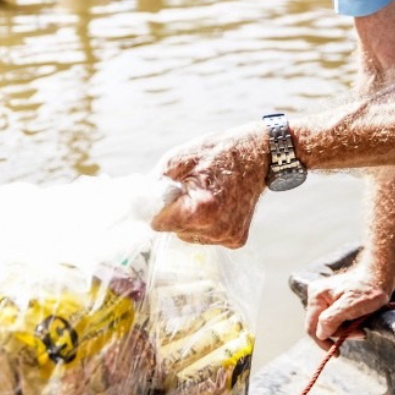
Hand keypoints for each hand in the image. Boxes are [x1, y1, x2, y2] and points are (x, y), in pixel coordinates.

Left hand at [151, 125, 268, 246]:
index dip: (159, 209)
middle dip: (176, 213)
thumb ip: (155, 184)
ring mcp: (228, 237)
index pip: (159, 225)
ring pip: (190, 237)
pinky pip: (208, 237)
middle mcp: (215, 229)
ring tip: (205, 196)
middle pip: (175, 231)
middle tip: (189, 191)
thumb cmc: (215, 154)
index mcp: (200, 210)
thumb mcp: (178, 160)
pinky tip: (217, 206)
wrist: (256, 155)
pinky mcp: (236, 240)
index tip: (166, 196)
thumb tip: (138, 202)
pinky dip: (206, 225)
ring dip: (191, 221)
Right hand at [304, 266, 390, 349]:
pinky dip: (344, 324)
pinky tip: (355, 322)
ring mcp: (323, 297)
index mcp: (317, 295)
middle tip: (359, 334)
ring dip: (343, 330)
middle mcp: (316, 295)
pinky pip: (333, 318)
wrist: (378, 276)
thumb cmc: (368, 290)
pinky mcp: (331, 299)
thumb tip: (320, 334)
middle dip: (338, 334)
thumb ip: (332, 319)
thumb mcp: (351, 306)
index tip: (337, 353)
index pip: (311, 326)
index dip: (323, 342)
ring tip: (360, 328)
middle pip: (320, 326)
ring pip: (327, 323)